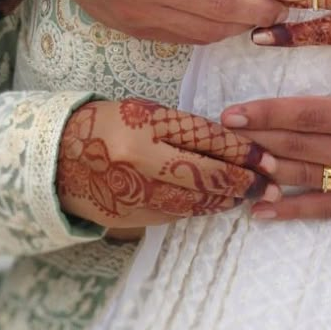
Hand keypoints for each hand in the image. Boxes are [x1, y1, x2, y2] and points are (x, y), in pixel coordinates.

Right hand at [2, 0, 310, 42]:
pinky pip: (187, 36)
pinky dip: (216, 30)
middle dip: (265, 7)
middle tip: (291, 4)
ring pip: (208, 28)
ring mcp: (136, 8)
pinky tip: (233, 20)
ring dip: (244, 24)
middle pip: (222, 4)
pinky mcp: (132, 28)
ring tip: (266, 13)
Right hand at [57, 98, 278, 228]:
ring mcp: (136, 192)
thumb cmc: (110, 126)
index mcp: (146, 125)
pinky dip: (202, 208)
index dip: (242, 151)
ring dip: (228, 198)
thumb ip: (185, 128)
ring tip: (251, 195)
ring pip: (197, 200)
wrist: (58, 160)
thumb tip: (234, 145)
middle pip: (206, 175)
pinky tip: (218, 202)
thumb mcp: (146, 113)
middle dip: (244, 182)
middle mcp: (141, 160)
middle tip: (272, 185)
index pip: (205, 140)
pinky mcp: (134, 217)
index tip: (267, 157)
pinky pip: (179, 213)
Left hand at [221, 49, 330, 221]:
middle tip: (219, 134)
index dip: (270, 114)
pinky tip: (262, 212)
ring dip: (267, 173)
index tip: (234, 111)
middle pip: (301, 148)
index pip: (312, 116)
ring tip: (231, 167)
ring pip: (309, 180)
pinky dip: (294, 212)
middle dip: (258, 139)